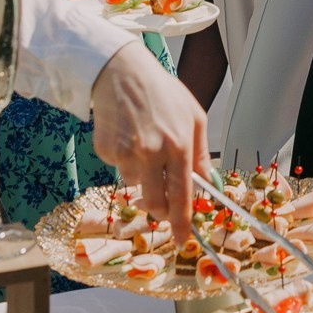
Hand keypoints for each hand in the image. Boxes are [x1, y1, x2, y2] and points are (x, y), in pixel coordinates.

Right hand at [89, 42, 208, 231]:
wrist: (122, 72)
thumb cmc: (162, 93)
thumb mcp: (194, 117)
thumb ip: (200, 154)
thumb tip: (206, 183)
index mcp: (179, 144)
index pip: (182, 195)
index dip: (183, 222)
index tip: (184, 239)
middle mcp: (152, 152)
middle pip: (155, 203)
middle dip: (160, 208)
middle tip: (162, 197)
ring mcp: (126, 153)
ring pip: (136, 185)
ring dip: (143, 175)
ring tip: (145, 143)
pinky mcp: (106, 151)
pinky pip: (119, 169)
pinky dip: (125, 160)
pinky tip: (129, 136)